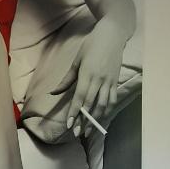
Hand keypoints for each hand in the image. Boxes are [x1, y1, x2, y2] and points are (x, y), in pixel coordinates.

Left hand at [50, 17, 125, 136]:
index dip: (74, 112)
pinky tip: (101, 118)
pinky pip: (112, 99)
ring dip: (95, 119)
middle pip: (91, 105)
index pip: (80, 98)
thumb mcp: (76, 60)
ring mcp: (109, 81)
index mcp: (87, 74)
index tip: (69, 125)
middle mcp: (99, 80)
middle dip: (83, 121)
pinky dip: (107, 110)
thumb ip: (67, 78)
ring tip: (88, 130)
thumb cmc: (92, 45)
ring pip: (103, 105)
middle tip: (77, 133)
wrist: (113, 34)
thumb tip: (54, 92)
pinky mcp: (115, 81)